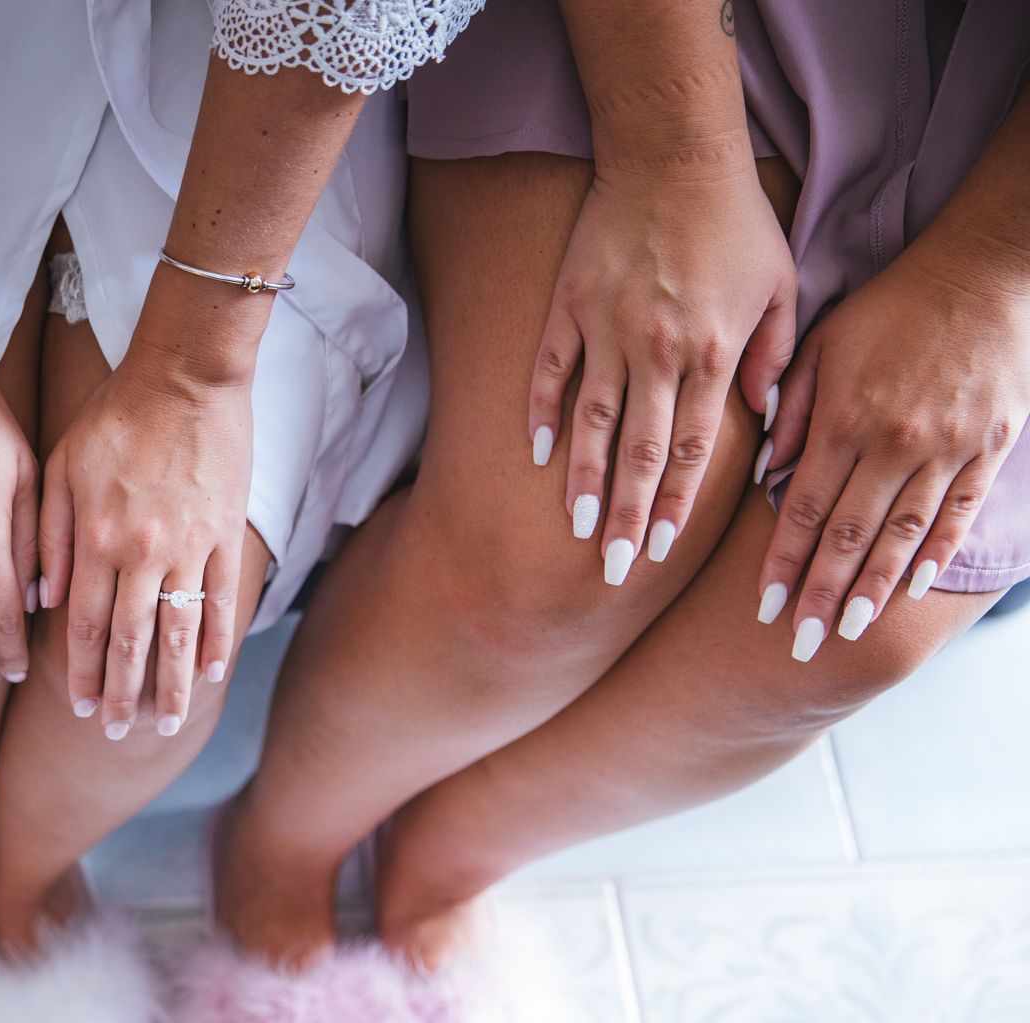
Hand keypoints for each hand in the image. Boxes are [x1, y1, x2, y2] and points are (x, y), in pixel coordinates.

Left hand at [39, 361, 248, 738]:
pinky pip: (221, 601)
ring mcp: (189, 548)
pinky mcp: (226, 535)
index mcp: (96, 540)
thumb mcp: (60, 465)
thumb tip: (41, 598)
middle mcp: (141, 554)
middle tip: (112, 734)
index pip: (82, 626)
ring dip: (172, 688)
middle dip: (119, 695)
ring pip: (178, 635)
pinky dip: (217, 642)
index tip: (75, 707)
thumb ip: (48, 535)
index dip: (78, 673)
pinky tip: (213, 674)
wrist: (186, 372)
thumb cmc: (115, 413)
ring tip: (167, 726)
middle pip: (128, 644)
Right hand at [530, 159, 796, 579]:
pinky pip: (551, 370)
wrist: (674, 155)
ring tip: (575, 528)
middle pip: (639, 450)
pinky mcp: (569, 305)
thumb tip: (764, 426)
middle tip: (613, 568)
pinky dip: (543, 413)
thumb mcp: (781, 290)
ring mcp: (607, 328)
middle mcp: (658, 349)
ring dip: (583, 480)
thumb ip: (774, 360)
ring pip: (591, 421)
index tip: (659, 550)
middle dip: (627, 515)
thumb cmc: (736, 224)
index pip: (691, 449)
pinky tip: (540, 455)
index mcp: (712, 353)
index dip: (674, 505)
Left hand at [757, 242, 1029, 656]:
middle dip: (821, 595)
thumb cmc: (889, 307)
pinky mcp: (989, 447)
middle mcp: (893, 445)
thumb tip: (766, 473)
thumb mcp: (821, 343)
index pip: (805, 511)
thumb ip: (791, 410)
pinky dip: (935, 553)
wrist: (983, 272)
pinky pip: (958, 512)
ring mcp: (946, 450)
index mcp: (844, 421)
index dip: (782, 564)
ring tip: (847, 632)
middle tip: (798, 646)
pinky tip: (914, 588)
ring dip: (874, 590)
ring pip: (904, 536)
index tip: (761, 609)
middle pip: (851, 538)